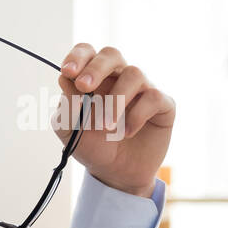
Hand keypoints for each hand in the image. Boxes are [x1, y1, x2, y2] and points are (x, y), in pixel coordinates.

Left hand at [55, 44, 174, 196]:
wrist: (116, 174)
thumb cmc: (93, 147)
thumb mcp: (70, 131)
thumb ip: (66, 106)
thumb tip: (64, 79)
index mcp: (94, 78)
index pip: (87, 53)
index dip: (78, 56)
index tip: (67, 72)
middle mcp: (119, 78)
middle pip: (112, 54)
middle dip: (96, 68)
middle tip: (84, 86)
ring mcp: (142, 89)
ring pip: (134, 73)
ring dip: (116, 99)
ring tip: (107, 126)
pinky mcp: (162, 105)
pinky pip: (153, 97)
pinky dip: (137, 115)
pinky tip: (127, 132)